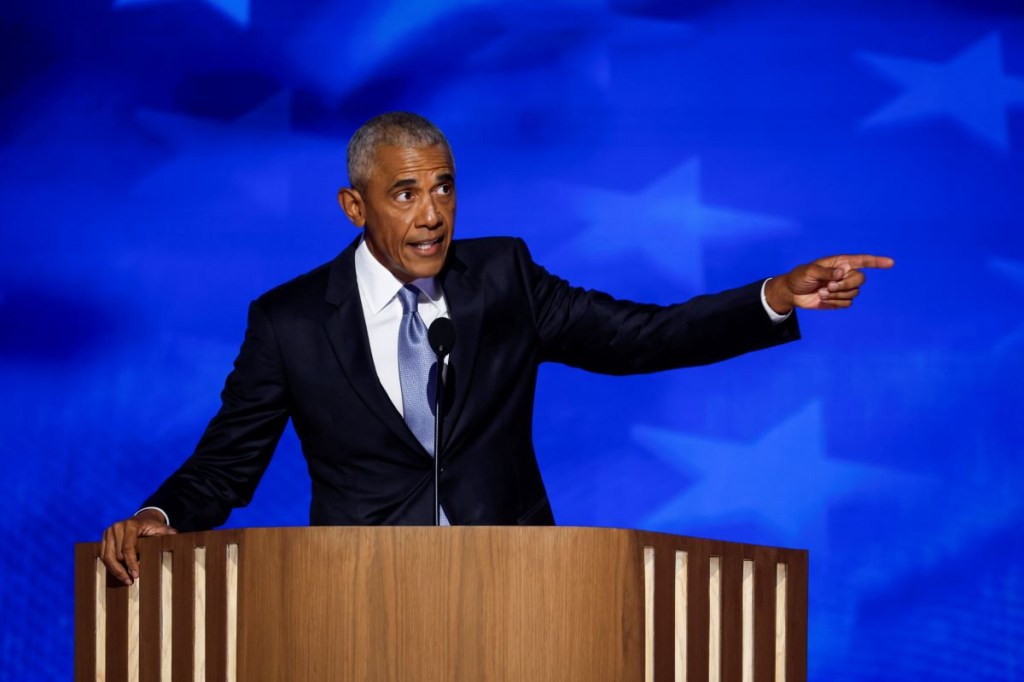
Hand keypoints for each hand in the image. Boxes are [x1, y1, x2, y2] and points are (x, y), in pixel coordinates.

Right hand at [100, 509, 176, 584]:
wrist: (143, 519)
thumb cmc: (153, 527)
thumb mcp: (162, 529)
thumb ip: (168, 533)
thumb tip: (175, 538)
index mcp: (130, 525)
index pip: (128, 548)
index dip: (131, 563)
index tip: (136, 575)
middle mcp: (117, 527)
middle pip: (116, 555)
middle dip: (124, 570)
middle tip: (131, 581)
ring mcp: (108, 532)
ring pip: (107, 557)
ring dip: (115, 571)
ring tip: (126, 581)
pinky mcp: (104, 538)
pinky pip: (104, 556)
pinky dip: (111, 567)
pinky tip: (120, 574)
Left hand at [765, 254, 894, 313]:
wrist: (792, 293)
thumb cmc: (799, 277)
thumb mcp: (809, 271)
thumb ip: (825, 271)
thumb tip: (841, 272)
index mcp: (840, 263)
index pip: (862, 261)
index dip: (877, 261)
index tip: (891, 263)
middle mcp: (845, 274)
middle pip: (860, 280)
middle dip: (845, 285)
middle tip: (828, 286)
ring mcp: (844, 287)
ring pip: (854, 293)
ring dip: (837, 295)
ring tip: (822, 292)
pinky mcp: (840, 300)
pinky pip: (848, 303)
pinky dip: (836, 302)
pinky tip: (824, 299)